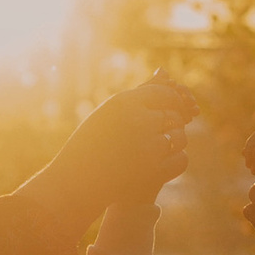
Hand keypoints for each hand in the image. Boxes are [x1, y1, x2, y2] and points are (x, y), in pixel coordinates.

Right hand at [49, 75, 195, 216]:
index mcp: (124, 101)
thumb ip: (137, 96)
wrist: (73, 182)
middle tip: (154, 137)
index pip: (164, 94)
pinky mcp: (154, 171)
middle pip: (173, 116)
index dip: (171, 102)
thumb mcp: (109, 114)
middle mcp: (137, 120)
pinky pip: (180, 159)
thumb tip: (164, 72)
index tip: (169, 111)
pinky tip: (161, 164)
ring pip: (179, 137)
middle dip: (168, 126)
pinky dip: (174, 162)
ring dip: (171, 144)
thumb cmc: (89, 144)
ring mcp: (148, 146)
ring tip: (154, 151)